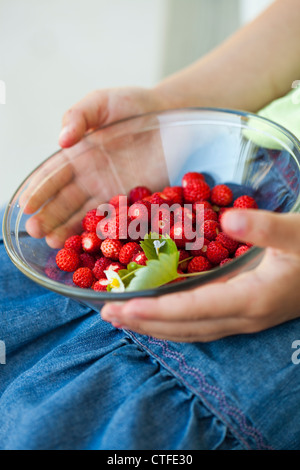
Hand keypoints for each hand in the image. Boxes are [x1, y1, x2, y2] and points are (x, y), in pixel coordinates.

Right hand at [19, 87, 168, 246]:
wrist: (170, 113)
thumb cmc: (132, 104)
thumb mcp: (100, 102)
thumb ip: (79, 116)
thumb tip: (61, 141)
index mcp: (78, 156)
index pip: (53, 177)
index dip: (39, 191)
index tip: (26, 206)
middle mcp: (91, 178)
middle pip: (65, 201)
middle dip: (49, 217)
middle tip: (35, 232)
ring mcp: (113, 191)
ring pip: (87, 215)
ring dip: (70, 230)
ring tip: (54, 243)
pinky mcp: (135, 200)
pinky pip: (118, 219)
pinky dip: (105, 232)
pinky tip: (91, 244)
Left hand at [101, 209, 299, 341]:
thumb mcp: (297, 234)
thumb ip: (264, 228)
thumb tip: (226, 220)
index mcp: (251, 299)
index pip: (192, 309)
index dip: (156, 309)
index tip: (122, 306)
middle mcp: (243, 317)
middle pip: (184, 327)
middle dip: (144, 323)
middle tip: (106, 314)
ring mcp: (243, 320)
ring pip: (190, 330)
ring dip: (154, 326)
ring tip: (122, 318)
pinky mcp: (244, 314)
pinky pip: (200, 324)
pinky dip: (173, 321)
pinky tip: (158, 312)